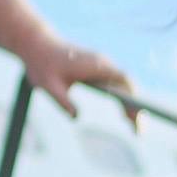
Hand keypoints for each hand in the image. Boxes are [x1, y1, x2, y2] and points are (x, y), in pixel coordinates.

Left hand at [21, 40, 141, 121]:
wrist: (36, 44)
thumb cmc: (41, 64)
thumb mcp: (48, 86)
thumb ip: (63, 101)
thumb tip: (77, 116)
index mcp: (95, 66)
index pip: (124, 82)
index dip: (133, 99)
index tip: (137, 117)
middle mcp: (102, 64)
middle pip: (128, 86)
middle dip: (136, 108)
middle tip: (140, 132)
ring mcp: (101, 65)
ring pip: (123, 86)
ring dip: (131, 104)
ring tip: (135, 127)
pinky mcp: (96, 68)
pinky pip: (115, 85)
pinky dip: (122, 99)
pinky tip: (124, 114)